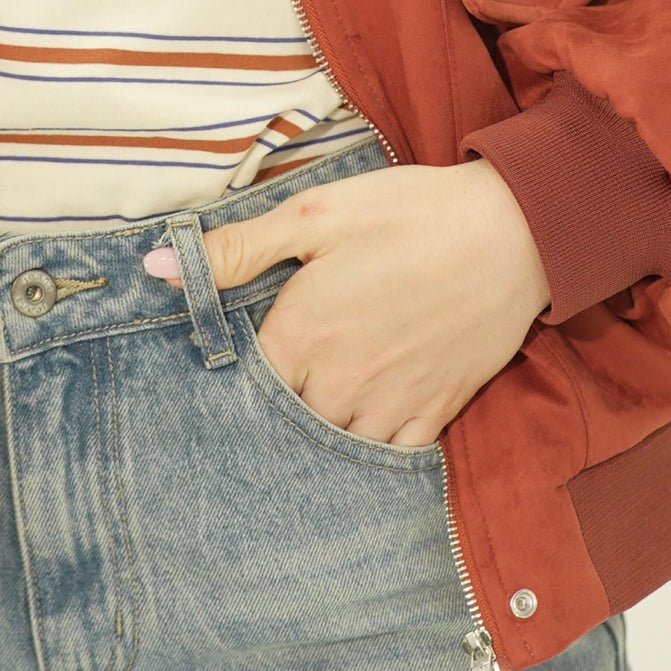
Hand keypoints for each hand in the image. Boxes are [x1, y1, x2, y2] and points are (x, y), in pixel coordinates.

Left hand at [144, 158, 550, 446]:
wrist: (515, 231)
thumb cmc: (411, 214)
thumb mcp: (316, 213)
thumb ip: (236, 248)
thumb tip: (155, 265)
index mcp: (300, 335)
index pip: (241, 387)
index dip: (231, 382)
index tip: (231, 373)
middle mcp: (338, 384)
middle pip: (283, 424)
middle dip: (275, 412)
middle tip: (279, 390)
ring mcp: (388, 405)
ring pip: (332, 447)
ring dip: (320, 435)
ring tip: (319, 408)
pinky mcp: (434, 413)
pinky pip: (389, 458)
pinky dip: (372, 451)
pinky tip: (363, 431)